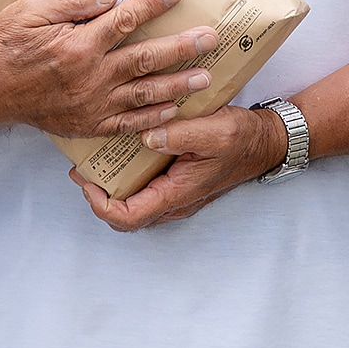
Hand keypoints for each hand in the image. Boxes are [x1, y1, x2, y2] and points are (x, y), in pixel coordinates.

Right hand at [0, 0, 218, 138]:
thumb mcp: (30, 10)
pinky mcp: (88, 124)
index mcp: (79, 46)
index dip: (153, 3)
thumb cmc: (6, 43)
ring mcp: (92, 104)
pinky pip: (127, 124)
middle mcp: (91, 77)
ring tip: (205, 77)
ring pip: (144, 94)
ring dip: (178, 85)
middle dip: (182, 47)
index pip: (126, 20)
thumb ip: (72, 0)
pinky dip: (153, 119)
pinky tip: (173, 110)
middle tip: (211, 38)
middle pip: (146, 59)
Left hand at [74, 104, 288, 230]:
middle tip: (83, 169)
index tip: (86, 181)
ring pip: (132, 202)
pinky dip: (126, 175)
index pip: (127, 217)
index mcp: (177, 193)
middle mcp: (173, 200)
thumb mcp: (215, 130)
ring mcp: (175, 193)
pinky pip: (144, 188)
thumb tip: (146, 135)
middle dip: (98, 195)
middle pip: (124, 215)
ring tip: (95, 157)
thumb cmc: (242, 138)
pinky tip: (121, 148)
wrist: (265, 141)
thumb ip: (180, 134)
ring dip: (110, 185)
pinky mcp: (176, 181)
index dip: (99, 204)